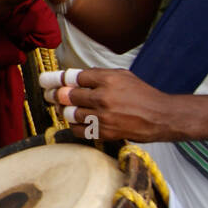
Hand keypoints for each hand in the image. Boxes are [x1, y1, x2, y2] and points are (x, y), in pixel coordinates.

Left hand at [48, 67, 179, 141]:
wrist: (160, 117)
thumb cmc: (141, 94)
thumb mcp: (122, 76)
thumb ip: (98, 75)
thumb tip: (72, 78)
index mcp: (108, 79)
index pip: (73, 77)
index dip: (57, 79)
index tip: (47, 81)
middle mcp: (103, 97)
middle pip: (67, 95)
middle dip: (55, 95)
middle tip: (50, 94)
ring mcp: (103, 116)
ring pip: (70, 113)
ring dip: (64, 110)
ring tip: (63, 107)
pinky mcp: (105, 132)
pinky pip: (78, 130)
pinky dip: (74, 125)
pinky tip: (76, 121)